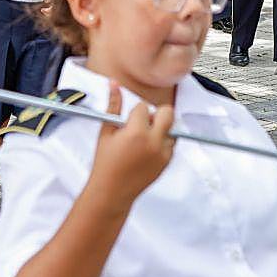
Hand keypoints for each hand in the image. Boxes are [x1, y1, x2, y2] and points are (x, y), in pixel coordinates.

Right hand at [88, 84, 175, 207]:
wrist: (112, 191)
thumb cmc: (106, 164)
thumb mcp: (106, 132)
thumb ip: (113, 106)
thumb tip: (114, 85)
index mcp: (136, 132)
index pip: (144, 107)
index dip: (135, 113)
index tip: (127, 122)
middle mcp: (153, 141)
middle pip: (167, 112)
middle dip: (156, 114)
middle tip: (141, 125)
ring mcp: (162, 152)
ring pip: (171, 127)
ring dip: (160, 128)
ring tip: (142, 141)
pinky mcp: (167, 161)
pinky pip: (171, 143)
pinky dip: (162, 142)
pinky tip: (146, 151)